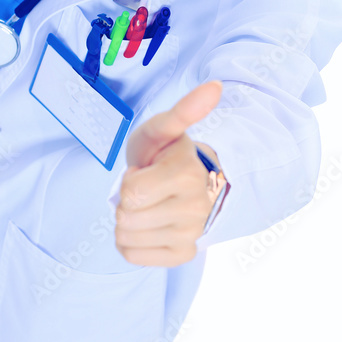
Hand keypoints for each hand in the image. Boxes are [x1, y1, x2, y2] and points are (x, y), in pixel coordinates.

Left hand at [114, 79, 222, 266]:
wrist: (184, 181)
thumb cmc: (165, 153)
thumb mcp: (164, 128)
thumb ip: (184, 110)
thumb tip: (215, 86)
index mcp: (188, 174)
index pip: (130, 193)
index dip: (129, 179)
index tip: (146, 170)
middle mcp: (195, 208)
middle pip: (126, 217)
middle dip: (126, 200)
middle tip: (146, 187)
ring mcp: (190, 234)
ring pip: (127, 237)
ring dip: (127, 221)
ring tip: (147, 204)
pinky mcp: (183, 254)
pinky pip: (133, 254)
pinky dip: (132, 241)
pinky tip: (148, 223)